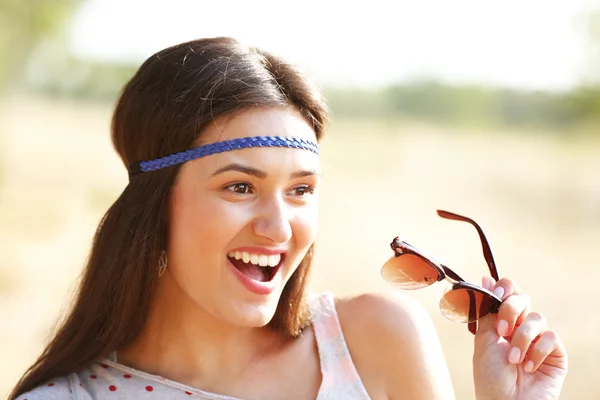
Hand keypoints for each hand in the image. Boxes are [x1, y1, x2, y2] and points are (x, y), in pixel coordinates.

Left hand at [472, 277, 567, 399]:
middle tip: (502, 330)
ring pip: (537, 318)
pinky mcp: (555, 355)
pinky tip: (528, 366)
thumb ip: (487, 311)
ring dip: (522, 338)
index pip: (508, 293)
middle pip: (523, 298)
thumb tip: (486, 281)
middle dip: (511, 309)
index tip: (495, 292)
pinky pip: (551, 337)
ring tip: (512, 359)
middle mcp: (520, 328)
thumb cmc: (490, 377)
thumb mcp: (483, 340)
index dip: (504, 289)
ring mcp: (538, 340)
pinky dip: (537, 350)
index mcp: (501, 323)